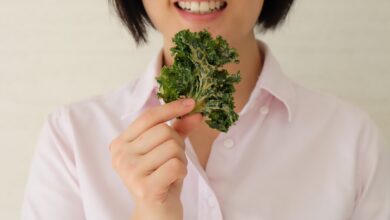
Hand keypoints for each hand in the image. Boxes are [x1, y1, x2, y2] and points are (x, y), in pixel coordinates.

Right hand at [109, 98, 201, 219]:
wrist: (157, 212)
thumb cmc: (161, 179)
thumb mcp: (167, 150)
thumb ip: (178, 130)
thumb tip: (195, 113)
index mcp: (121, 143)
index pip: (148, 117)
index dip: (171, 108)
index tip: (191, 103)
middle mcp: (121, 156)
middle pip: (163, 131)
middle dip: (177, 144)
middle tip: (173, 160)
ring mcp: (129, 171)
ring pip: (172, 147)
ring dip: (181, 160)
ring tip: (171, 172)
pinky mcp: (143, 187)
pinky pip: (175, 165)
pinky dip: (182, 171)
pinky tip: (172, 180)